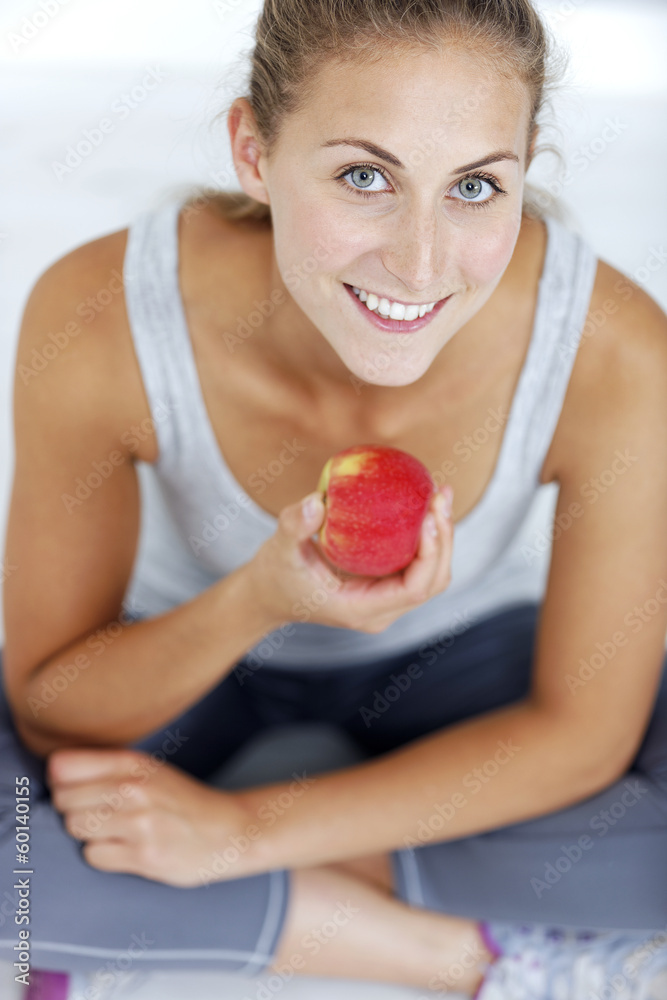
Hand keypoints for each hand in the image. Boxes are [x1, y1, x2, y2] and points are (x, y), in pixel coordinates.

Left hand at [46, 747, 257, 887]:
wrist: (229, 830)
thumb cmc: (184, 801)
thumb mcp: (151, 769)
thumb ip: (107, 766)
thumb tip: (55, 770)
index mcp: (135, 762)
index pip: (64, 765)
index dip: (61, 778)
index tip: (73, 786)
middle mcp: (134, 789)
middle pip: (64, 799)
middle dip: (73, 808)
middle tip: (99, 812)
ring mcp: (138, 823)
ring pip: (75, 827)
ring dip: (88, 832)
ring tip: (114, 829)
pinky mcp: (143, 856)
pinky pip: (93, 855)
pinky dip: (103, 854)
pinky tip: (125, 848)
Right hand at [249, 483, 453, 633]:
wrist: (269, 595)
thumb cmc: (274, 574)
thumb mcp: (279, 549)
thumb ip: (295, 526)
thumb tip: (317, 500)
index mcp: (361, 609)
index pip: (414, 588)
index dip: (430, 553)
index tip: (428, 515)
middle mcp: (381, 611)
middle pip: (433, 581)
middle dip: (444, 538)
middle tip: (440, 494)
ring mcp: (386, 602)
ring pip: (431, 575)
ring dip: (442, 537)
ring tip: (439, 495)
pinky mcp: (385, 588)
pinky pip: (417, 566)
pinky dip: (427, 538)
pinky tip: (423, 505)